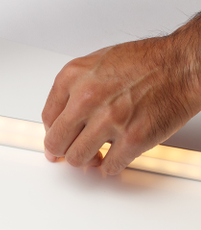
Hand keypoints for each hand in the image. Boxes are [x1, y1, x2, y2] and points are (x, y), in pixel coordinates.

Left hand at [42, 29, 200, 174]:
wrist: (182, 65)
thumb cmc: (145, 63)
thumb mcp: (97, 64)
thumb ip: (75, 89)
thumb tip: (62, 117)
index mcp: (74, 77)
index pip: (48, 118)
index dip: (52, 134)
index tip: (57, 141)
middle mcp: (87, 98)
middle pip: (57, 142)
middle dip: (63, 151)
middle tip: (71, 152)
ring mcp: (109, 120)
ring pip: (77, 159)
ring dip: (86, 160)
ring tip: (95, 155)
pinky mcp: (132, 139)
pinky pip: (109, 167)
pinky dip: (110, 167)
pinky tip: (115, 158)